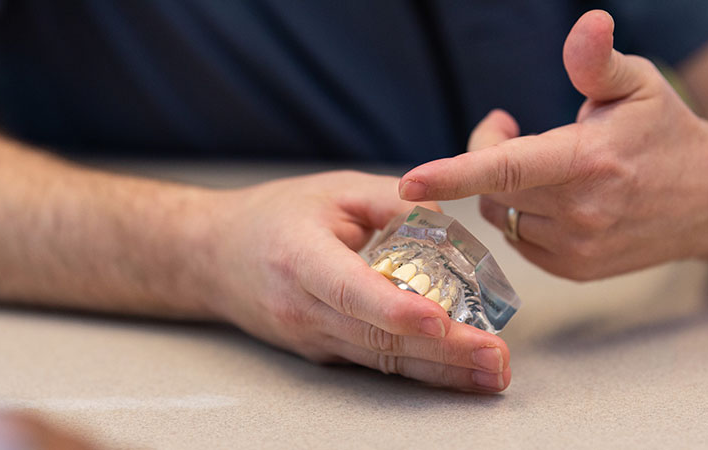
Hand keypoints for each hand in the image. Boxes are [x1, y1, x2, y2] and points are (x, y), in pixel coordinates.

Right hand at [198, 171, 509, 391]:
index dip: (394, 309)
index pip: (349, 289)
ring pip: (380, 361)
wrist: (213, 257)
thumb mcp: (333, 189)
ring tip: (490, 374)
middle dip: (442, 352)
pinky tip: (457, 371)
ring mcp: (309, 337)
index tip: (439, 321)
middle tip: (495, 358)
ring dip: (440, 371)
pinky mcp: (320, 352)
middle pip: (376, 338)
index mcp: (299, 258)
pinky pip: (373, 362)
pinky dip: (418, 368)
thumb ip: (392, 200)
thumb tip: (451, 219)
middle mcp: (302, 308)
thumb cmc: (273, 217)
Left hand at [399, 10, 707, 279]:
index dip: (455, 173)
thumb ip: (597, 61)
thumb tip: (587, 23)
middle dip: (489, 156)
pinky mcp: (575, 270)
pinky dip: (524, 217)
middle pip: (493, 187)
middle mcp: (580, 212)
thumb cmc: (666, 132)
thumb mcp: (637, 84)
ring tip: (544, 166)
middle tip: (512, 129)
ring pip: (502, 215)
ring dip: (506, 190)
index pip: (508, 169)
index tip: (411, 181)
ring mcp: (577, 248)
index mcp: (588, 161)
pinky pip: (520, 239)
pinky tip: (556, 200)